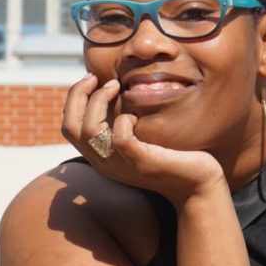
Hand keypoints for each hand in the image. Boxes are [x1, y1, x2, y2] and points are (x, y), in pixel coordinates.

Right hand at [61, 73, 226, 205]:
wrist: (197, 187)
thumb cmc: (172, 157)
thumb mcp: (140, 141)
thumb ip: (124, 126)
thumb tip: (115, 94)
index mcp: (100, 156)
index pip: (68, 127)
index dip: (74, 98)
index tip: (93, 79)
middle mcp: (104, 162)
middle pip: (69, 126)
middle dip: (78, 94)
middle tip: (97, 77)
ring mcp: (121, 164)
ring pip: (89, 130)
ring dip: (99, 101)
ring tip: (116, 86)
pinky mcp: (142, 162)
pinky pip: (120, 139)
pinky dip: (125, 121)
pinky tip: (136, 116)